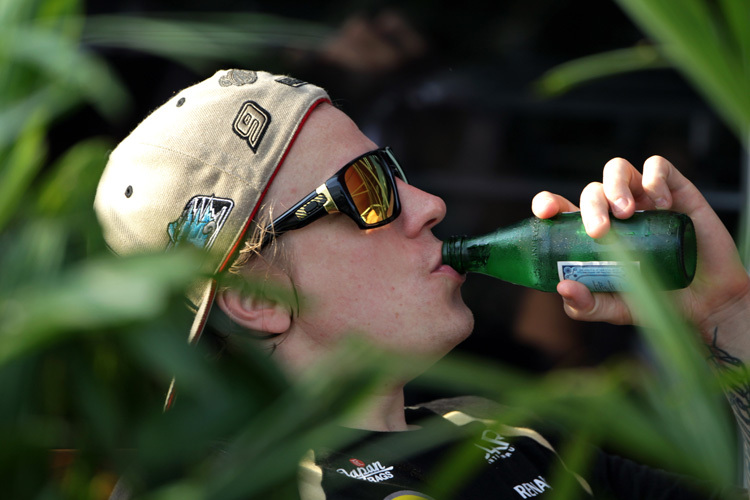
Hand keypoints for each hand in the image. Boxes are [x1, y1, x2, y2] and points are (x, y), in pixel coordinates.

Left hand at [531, 156, 749, 344]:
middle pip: (591, 191)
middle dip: (590, 206)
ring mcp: (643, 199)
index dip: (547, 202)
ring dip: (615, 186)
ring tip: (627, 213)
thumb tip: (563, 289)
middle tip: (599, 231)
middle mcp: (613, 212)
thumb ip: (586, 305)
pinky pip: (658, 167)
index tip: (546, 212)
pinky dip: (654, 178)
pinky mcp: (674, 191)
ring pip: (617, 170)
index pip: (561, 208)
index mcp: (590, 233)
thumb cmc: (654, 301)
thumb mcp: (614, 308)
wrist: (705, 304)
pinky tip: (661, 204)